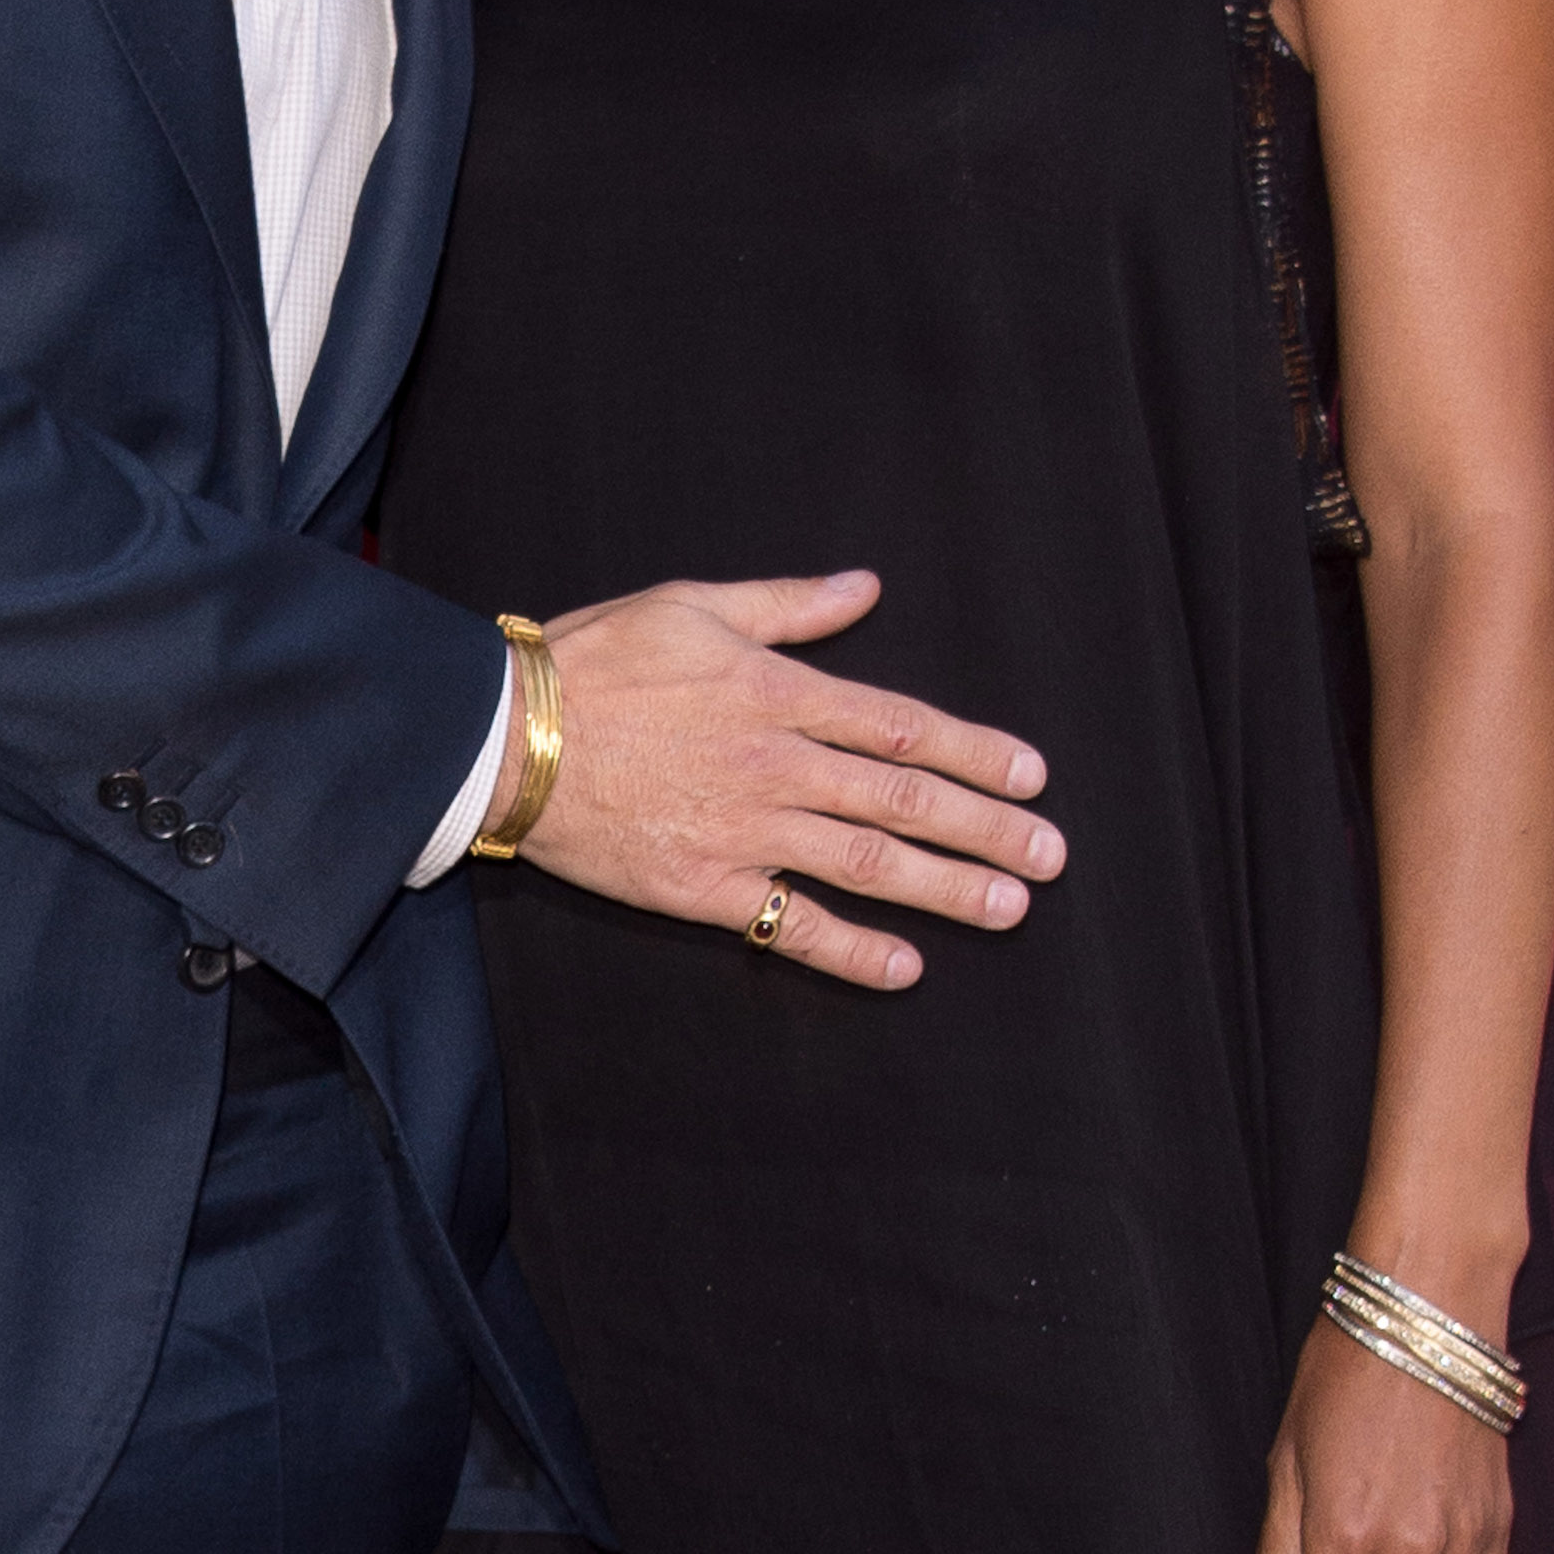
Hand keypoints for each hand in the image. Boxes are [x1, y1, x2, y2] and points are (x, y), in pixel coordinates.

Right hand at [507, 568, 1063, 992]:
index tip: (1032, 775)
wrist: (502, 737)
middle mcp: (774, 764)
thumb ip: (788, 606)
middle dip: (987, 827)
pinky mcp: (703, 887)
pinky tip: (904, 966)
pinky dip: (851, 949)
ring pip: (866, 864)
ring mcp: (742, 831)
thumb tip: (865, 587)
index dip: (975, 751)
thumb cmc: (595, 661)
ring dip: (945, 887)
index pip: (902, 727)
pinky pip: (790, 924)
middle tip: (1051, 854)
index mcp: (776, 692)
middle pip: (904, 800)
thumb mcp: (692, 605)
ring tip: (1007, 907)